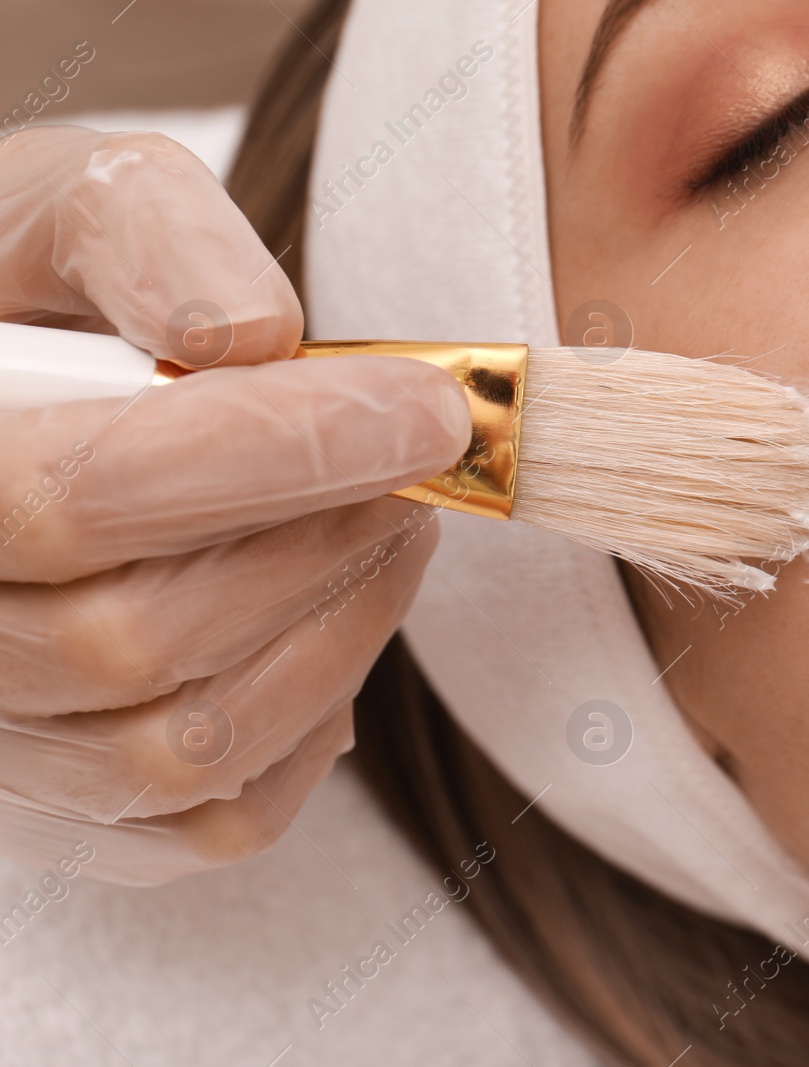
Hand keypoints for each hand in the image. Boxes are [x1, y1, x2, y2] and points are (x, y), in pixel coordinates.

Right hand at [0, 126, 470, 883]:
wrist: (8, 402)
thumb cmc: (23, 299)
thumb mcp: (54, 209)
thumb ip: (141, 238)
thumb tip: (256, 338)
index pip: (76, 499)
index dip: (276, 453)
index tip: (429, 409)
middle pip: (140, 640)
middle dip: (323, 537)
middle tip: (424, 457)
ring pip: (188, 746)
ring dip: (338, 625)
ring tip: (397, 519)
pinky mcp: (61, 813)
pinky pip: (211, 821)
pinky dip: (313, 723)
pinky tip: (335, 614)